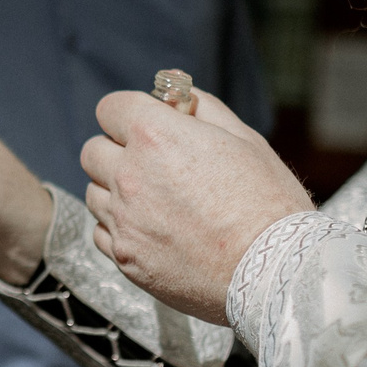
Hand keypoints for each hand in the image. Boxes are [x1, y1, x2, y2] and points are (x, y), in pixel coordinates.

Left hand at [80, 90, 312, 323]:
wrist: (274, 272)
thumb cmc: (267, 202)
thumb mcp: (243, 139)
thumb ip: (202, 108)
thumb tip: (176, 94)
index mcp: (156, 137)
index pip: (111, 108)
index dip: (129, 114)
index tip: (145, 126)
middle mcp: (130, 176)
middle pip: (92, 151)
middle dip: (116, 150)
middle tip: (151, 164)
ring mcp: (124, 221)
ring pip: (95, 193)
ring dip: (115, 191)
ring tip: (157, 203)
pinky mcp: (125, 258)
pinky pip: (102, 232)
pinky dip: (119, 228)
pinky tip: (153, 231)